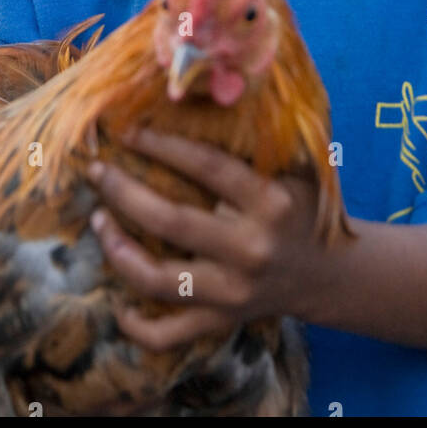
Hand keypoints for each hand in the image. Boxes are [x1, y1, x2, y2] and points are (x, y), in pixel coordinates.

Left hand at [87, 128, 329, 350]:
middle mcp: (251, 248)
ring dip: (118, 250)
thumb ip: (257, 139)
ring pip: (158, 279)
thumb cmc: (302, 207)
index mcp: (271, 202)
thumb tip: (200, 93)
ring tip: (98, 220)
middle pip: (170, 221)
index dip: (162, 145)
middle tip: (96, 170)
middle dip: (123, 192)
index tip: (127, 130)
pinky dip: (137, 326)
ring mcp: (234, 292)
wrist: (330, 275)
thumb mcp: (294, 168)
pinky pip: (170, 334)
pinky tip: (117, 305)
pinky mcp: (223, 321)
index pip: (206, 166)